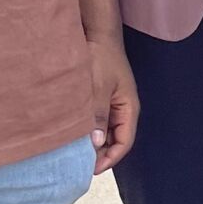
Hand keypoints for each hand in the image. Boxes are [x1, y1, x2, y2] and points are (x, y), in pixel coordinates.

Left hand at [86, 33, 138, 172]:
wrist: (97, 35)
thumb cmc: (101, 58)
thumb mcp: (98, 86)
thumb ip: (97, 114)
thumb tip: (96, 143)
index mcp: (128, 108)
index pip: (124, 142)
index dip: (110, 158)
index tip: (92, 168)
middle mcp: (123, 110)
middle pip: (114, 140)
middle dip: (100, 154)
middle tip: (79, 164)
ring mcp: (112, 105)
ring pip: (105, 133)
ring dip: (93, 143)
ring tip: (74, 153)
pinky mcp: (101, 100)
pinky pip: (97, 122)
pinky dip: (88, 131)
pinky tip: (74, 135)